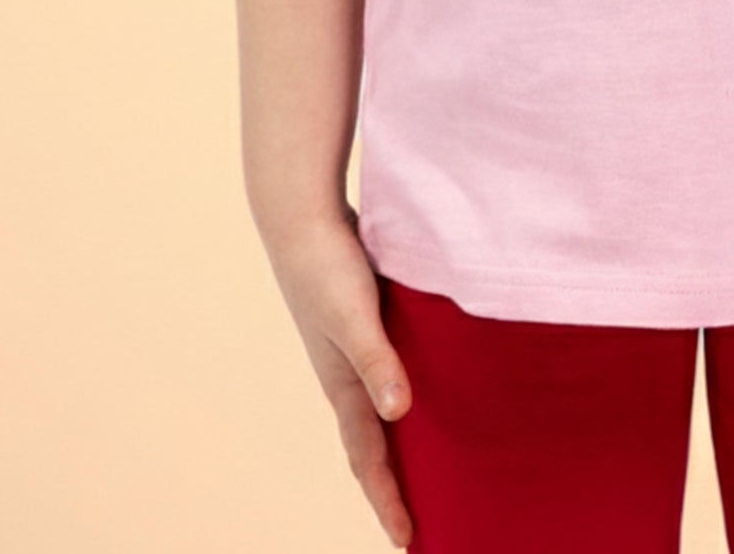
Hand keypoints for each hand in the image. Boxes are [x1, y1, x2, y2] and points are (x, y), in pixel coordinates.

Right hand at [259, 204, 415, 548]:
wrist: (300, 213)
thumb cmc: (326, 265)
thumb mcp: (354, 316)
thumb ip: (377, 361)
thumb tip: (399, 414)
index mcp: (342, 384)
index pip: (368, 458)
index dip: (387, 500)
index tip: (409, 542)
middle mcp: (347, 373)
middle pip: (374, 442)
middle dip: (394, 484)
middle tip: (419, 522)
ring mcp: (353, 346)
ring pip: (382, 407)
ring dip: (402, 440)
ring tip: (431, 464)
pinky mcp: (365, 319)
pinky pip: (390, 369)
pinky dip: (406, 392)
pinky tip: (433, 385)